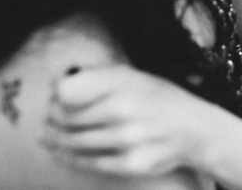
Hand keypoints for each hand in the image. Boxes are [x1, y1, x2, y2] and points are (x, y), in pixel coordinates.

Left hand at [40, 64, 215, 176]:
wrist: (196, 130)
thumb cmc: (161, 99)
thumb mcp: (135, 76)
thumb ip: (99, 79)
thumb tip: (56, 87)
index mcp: (123, 82)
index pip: (66, 91)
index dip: (56, 95)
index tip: (55, 97)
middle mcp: (123, 109)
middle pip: (65, 118)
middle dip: (51, 118)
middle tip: (47, 118)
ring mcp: (127, 139)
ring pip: (73, 142)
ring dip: (54, 139)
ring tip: (45, 136)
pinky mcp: (130, 164)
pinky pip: (87, 163)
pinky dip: (67, 158)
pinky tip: (58, 152)